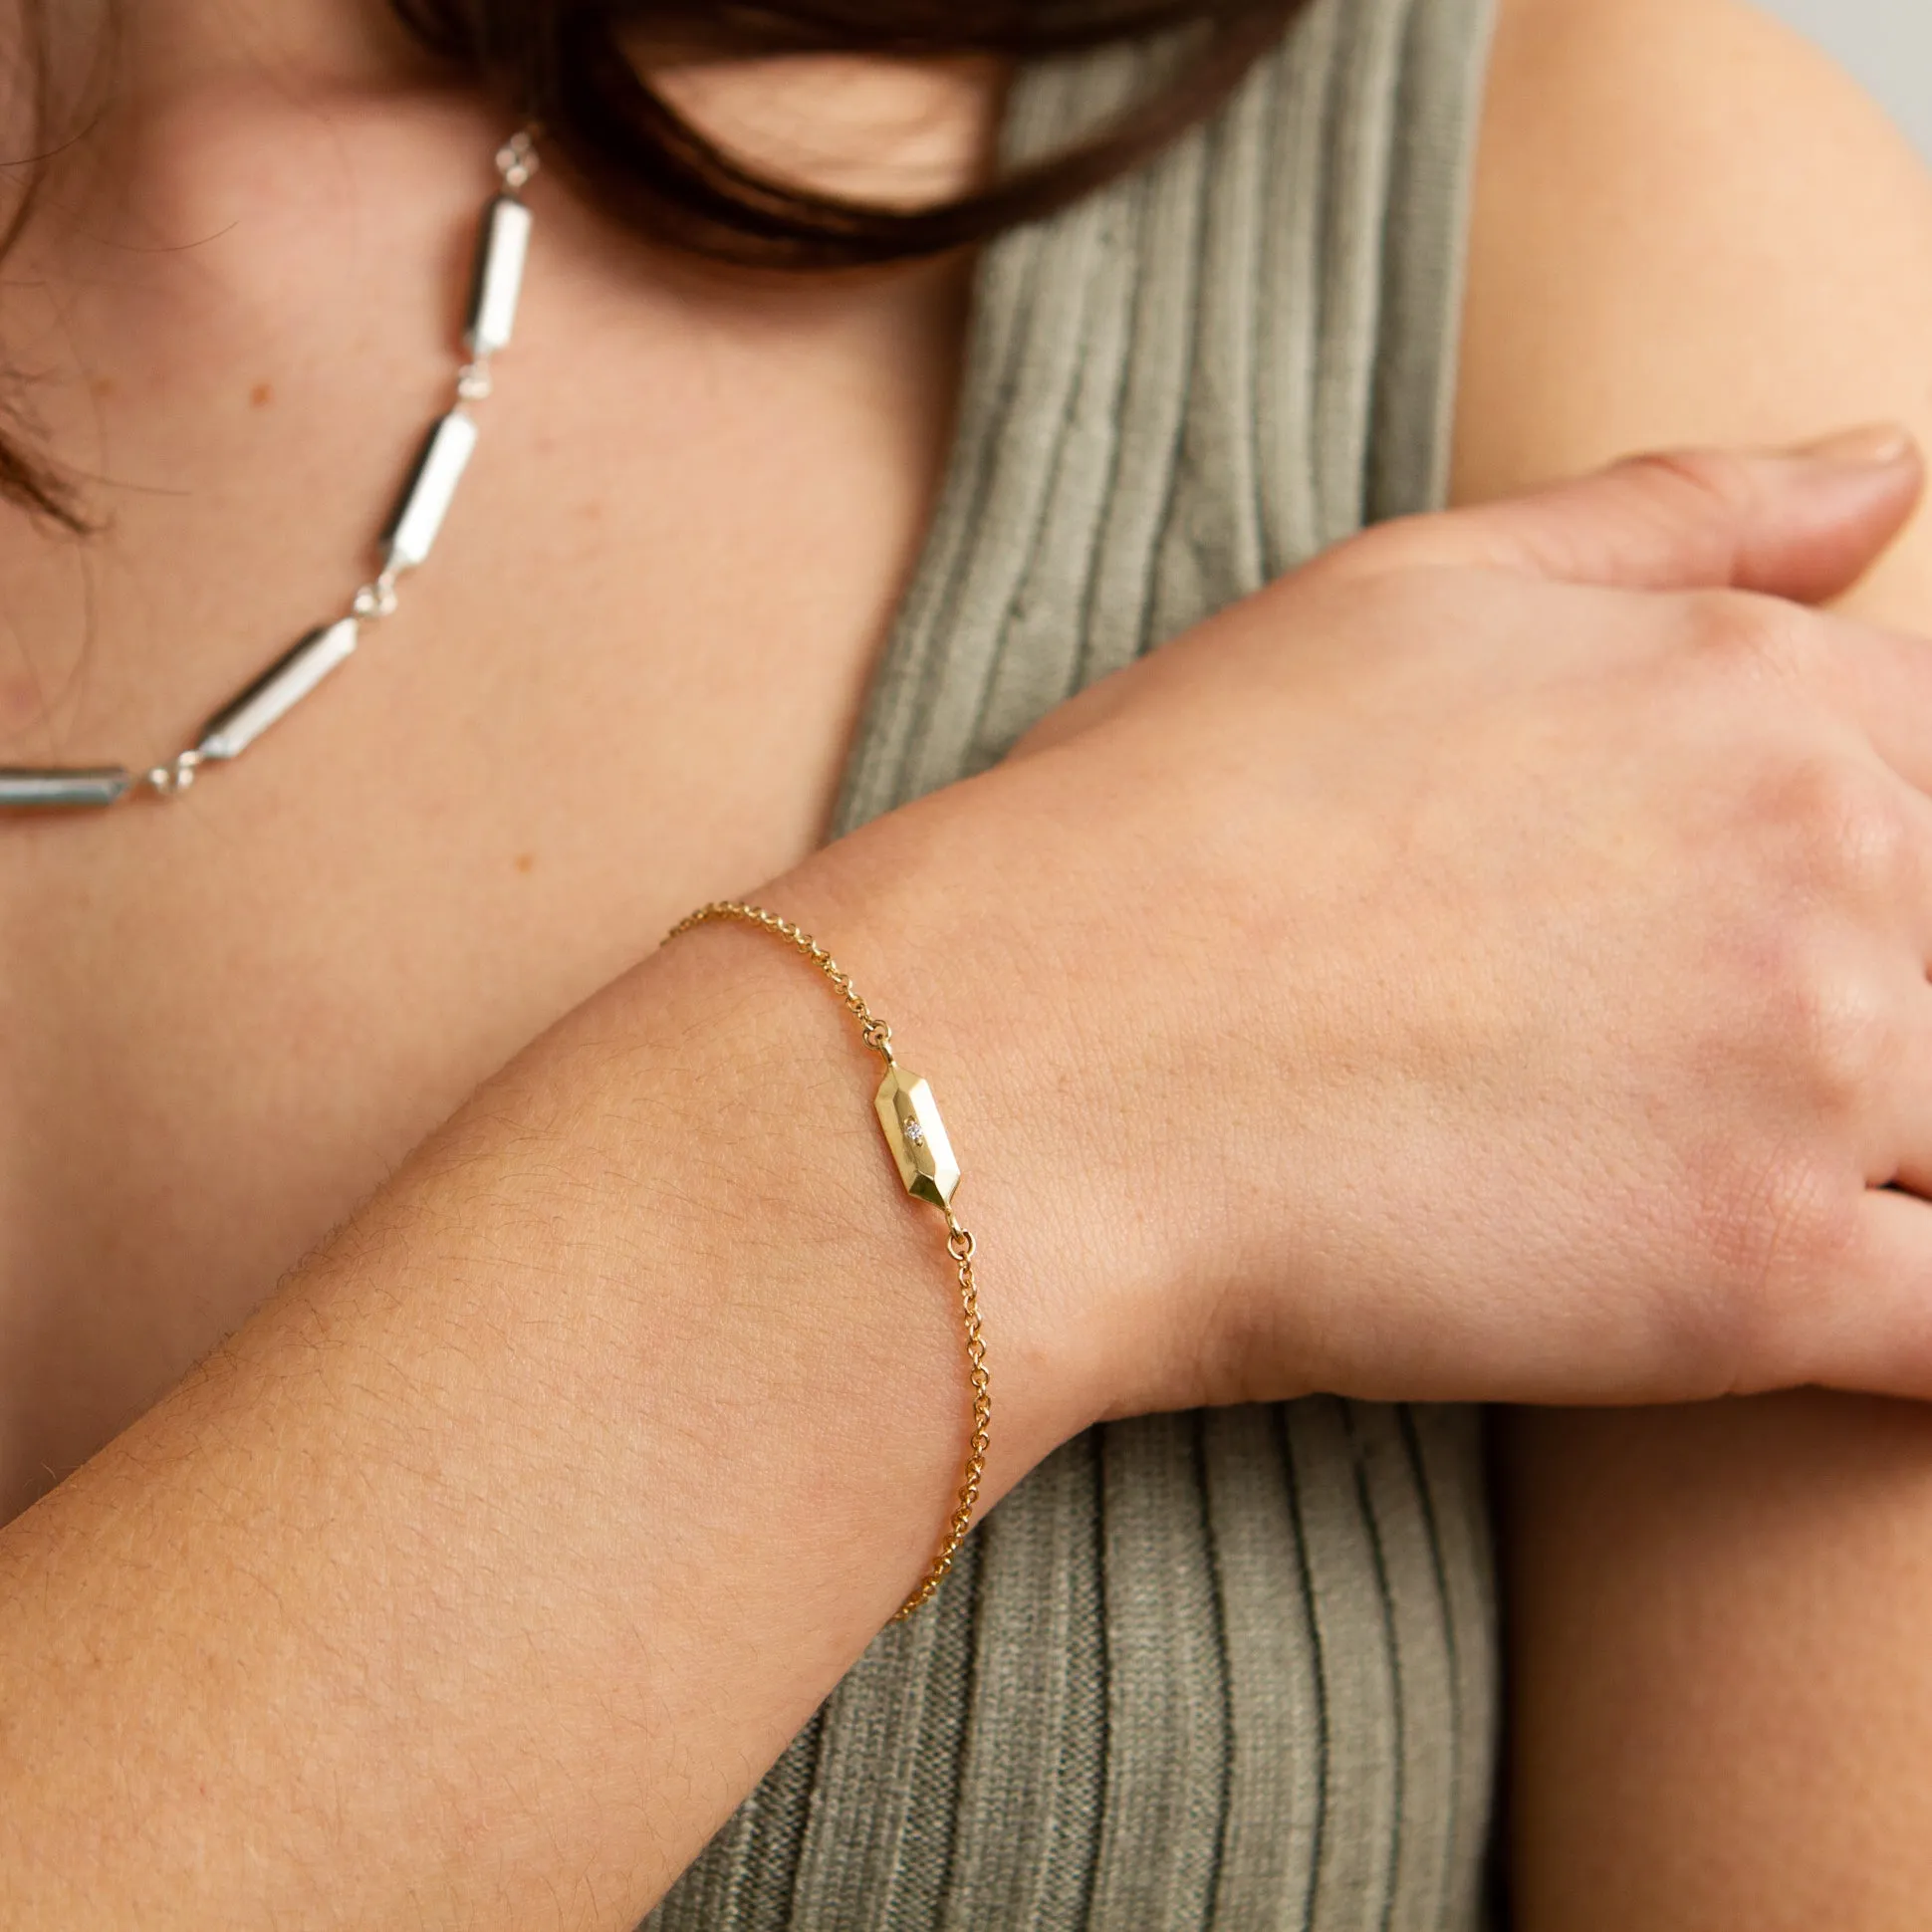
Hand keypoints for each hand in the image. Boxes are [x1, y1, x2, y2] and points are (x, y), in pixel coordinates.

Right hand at [781, 432, 1931, 1424]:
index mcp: (1747, 683)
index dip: (1879, 853)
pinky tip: (1843, 1301)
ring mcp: (1817, 1069)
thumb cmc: (1163, 824)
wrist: (1024, 1061)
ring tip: (1703, 1164)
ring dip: (1901, 1149)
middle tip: (1680, 1065)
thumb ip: (1669, 521)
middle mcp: (1830, 852)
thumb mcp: (1400, 597)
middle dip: (1886, 1002)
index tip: (1750, 940)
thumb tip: (1890, 463)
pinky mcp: (1765, 1285)